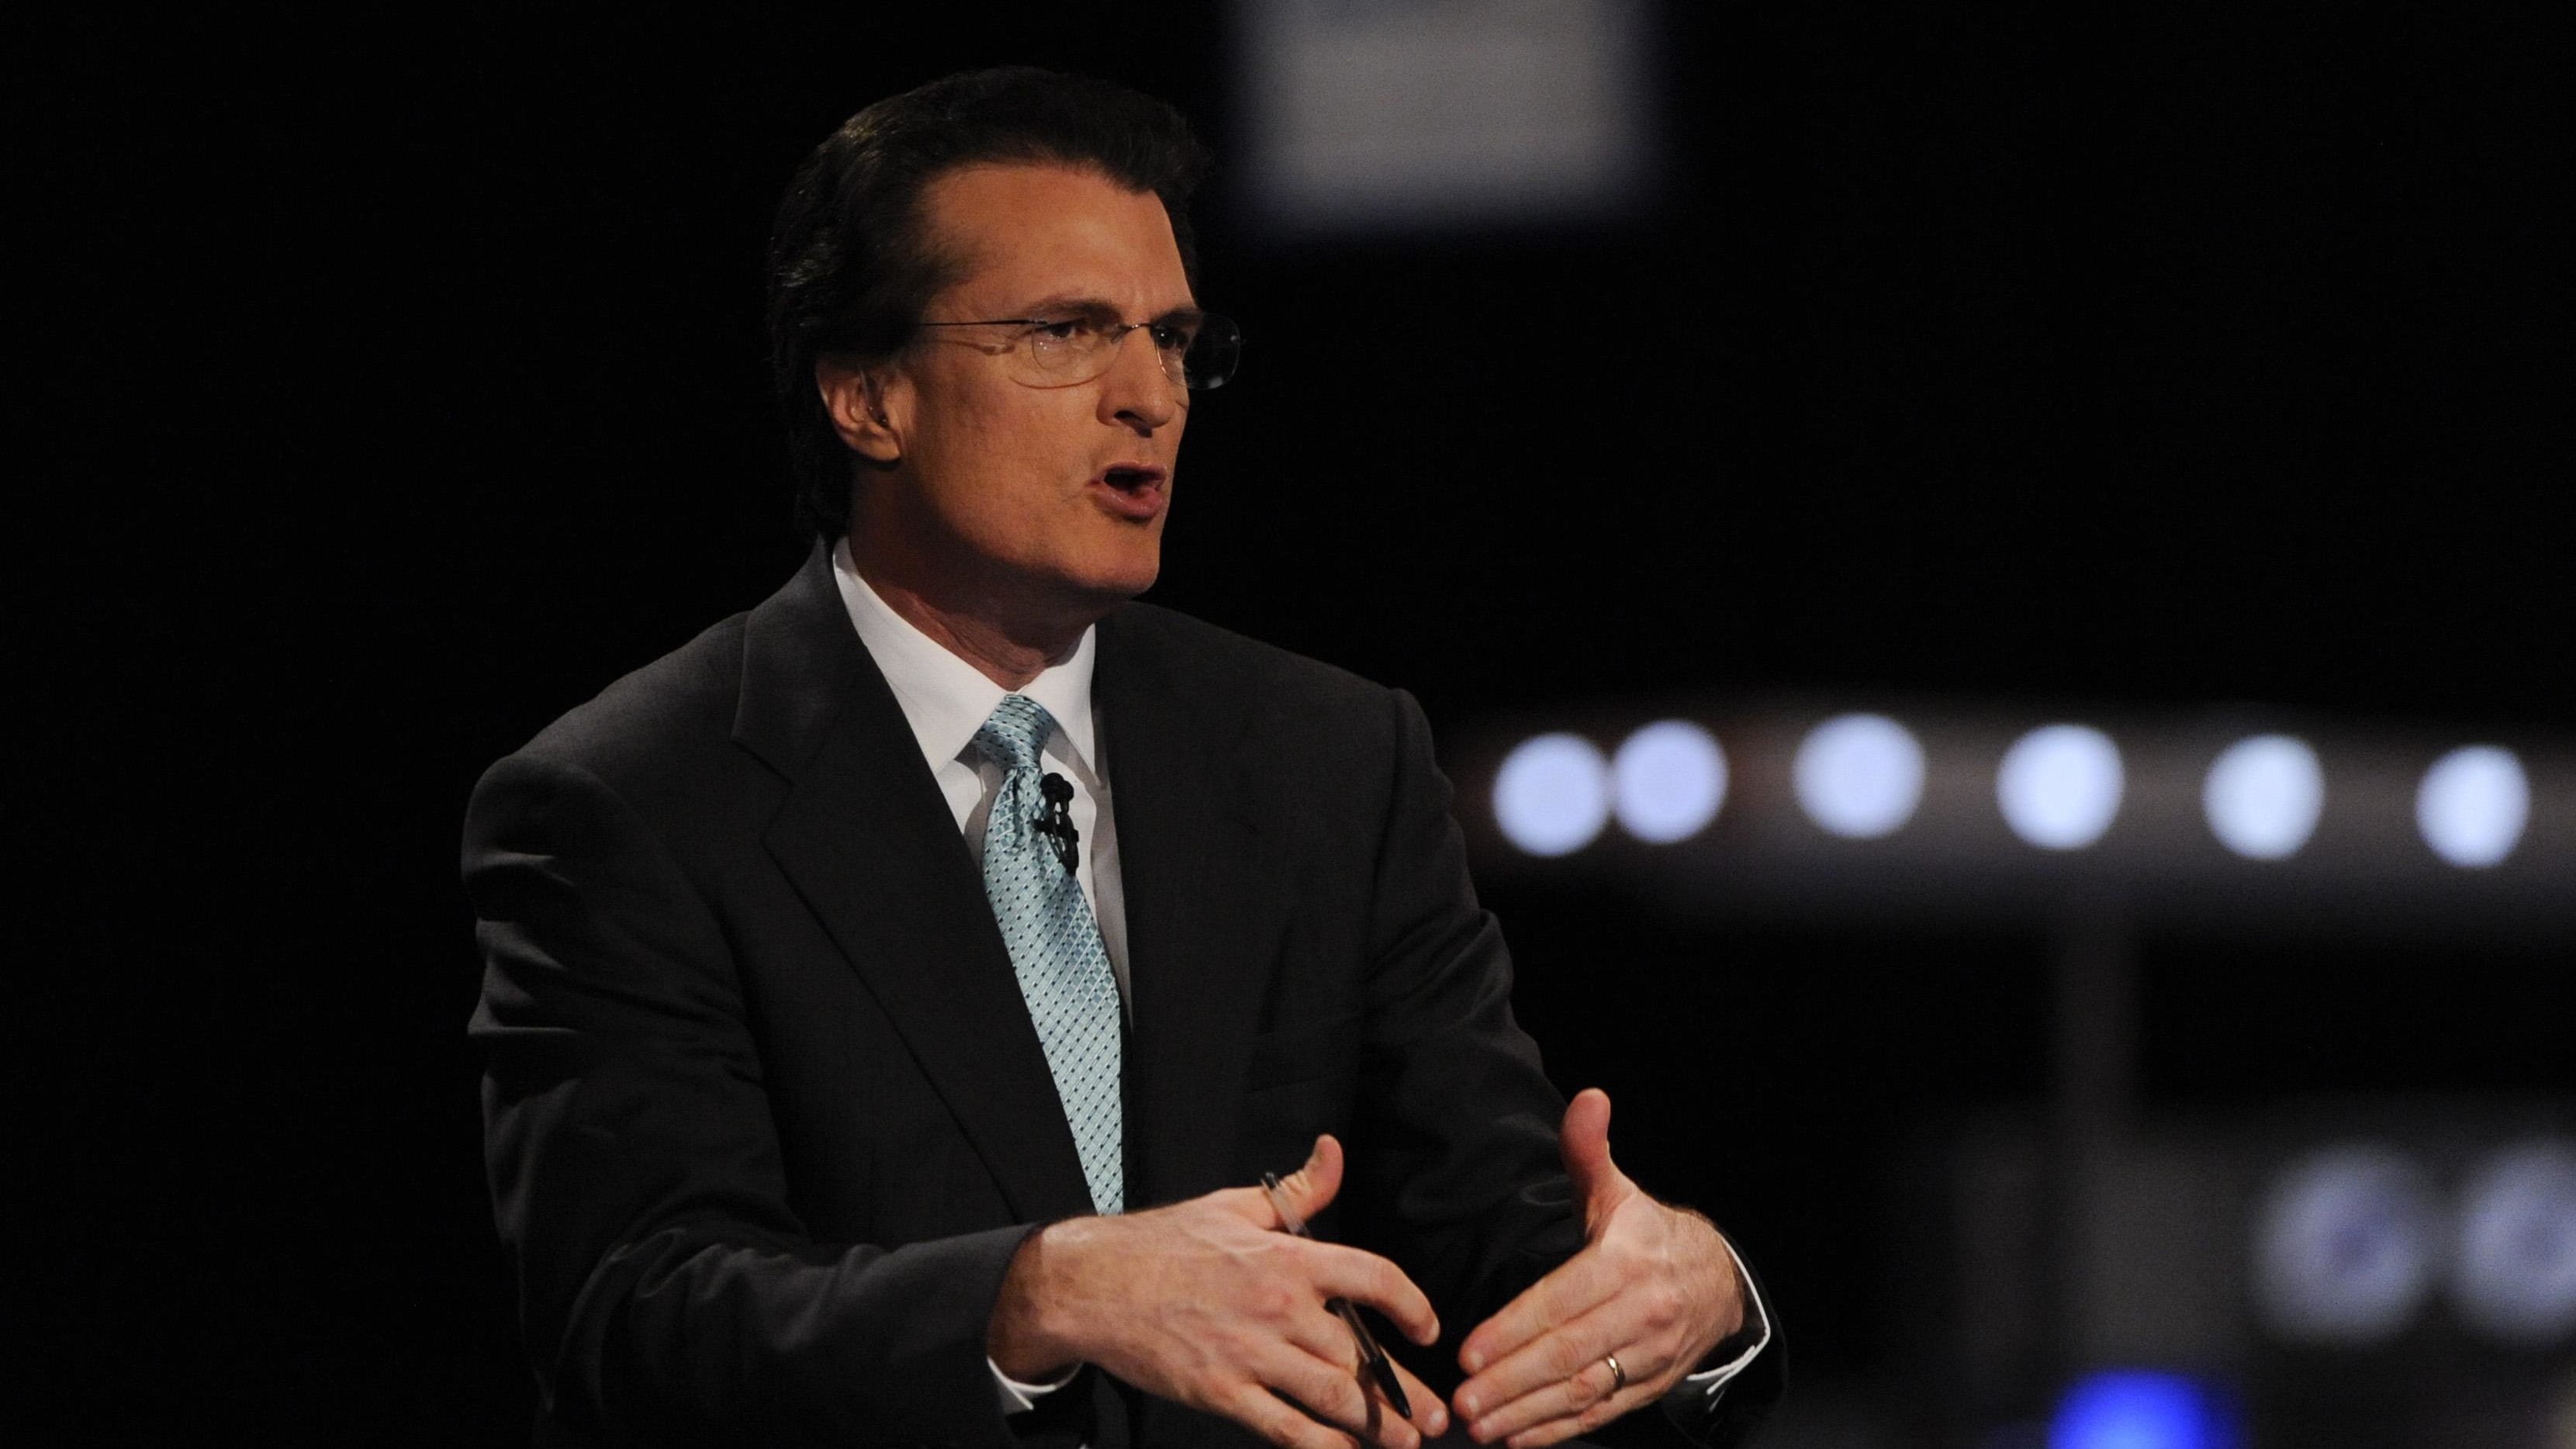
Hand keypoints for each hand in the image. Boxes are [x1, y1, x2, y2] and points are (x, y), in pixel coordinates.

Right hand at [989, 1135, 1451, 1448]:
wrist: (1094, 1285)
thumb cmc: (1164, 1243)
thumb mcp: (1236, 1205)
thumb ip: (1298, 1191)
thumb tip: (1334, 1152)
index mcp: (1288, 1258)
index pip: (1372, 1278)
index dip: (1411, 1305)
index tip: (1429, 1328)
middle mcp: (1279, 1308)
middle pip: (1361, 1355)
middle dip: (1407, 1391)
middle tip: (1440, 1417)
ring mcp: (1251, 1354)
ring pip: (1333, 1397)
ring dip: (1379, 1426)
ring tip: (1409, 1444)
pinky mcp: (1222, 1391)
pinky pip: (1284, 1427)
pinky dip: (1320, 1446)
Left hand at [1452, 1090, 1743, 1447]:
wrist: (1718, 1281)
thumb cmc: (1647, 1234)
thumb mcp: (1618, 1190)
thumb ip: (1588, 1151)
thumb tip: (1587, 1099)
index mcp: (1626, 1263)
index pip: (1561, 1301)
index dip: (1514, 1329)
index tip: (1468, 1350)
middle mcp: (1641, 1313)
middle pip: (1567, 1353)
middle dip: (1510, 1380)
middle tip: (1462, 1399)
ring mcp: (1648, 1356)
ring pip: (1581, 1390)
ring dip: (1527, 1412)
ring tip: (1480, 1425)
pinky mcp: (1648, 1386)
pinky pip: (1599, 1412)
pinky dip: (1557, 1429)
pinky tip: (1517, 1436)